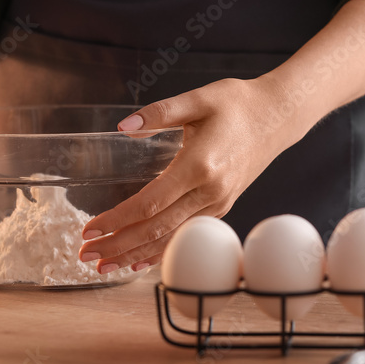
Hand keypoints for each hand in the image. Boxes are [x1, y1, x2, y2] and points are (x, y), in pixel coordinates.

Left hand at [78, 77, 307, 273]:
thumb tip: (124, 126)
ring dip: (135, 254)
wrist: (278, 116)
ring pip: (171, 238)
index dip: (118, 219)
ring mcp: (218, 203)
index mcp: (199, 165)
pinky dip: (160, 251)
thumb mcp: (197, 98)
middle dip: (118, 245)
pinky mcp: (221, 207)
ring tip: (104, 265)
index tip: (91, 228)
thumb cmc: (237, 103)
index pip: (150, 203)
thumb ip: (159, 112)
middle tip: (86, 254)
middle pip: (156, 229)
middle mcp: (210, 192)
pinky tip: (139, 260)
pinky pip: (185, 234)